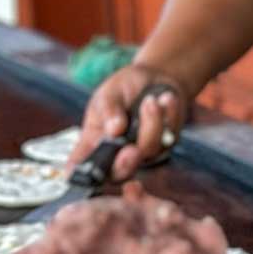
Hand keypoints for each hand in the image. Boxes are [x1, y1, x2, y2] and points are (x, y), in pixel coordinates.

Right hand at [70, 62, 188, 182]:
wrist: (155, 77)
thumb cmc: (124, 88)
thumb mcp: (109, 93)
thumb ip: (109, 111)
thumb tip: (113, 130)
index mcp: (93, 143)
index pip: (83, 167)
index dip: (84, 176)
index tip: (86, 172)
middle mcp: (117, 153)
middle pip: (120, 173)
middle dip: (126, 163)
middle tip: (132, 150)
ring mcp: (142, 152)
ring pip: (149, 149)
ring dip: (152, 122)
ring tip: (150, 100)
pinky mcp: (165, 145)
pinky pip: (170, 137)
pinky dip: (169, 114)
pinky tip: (166, 98)